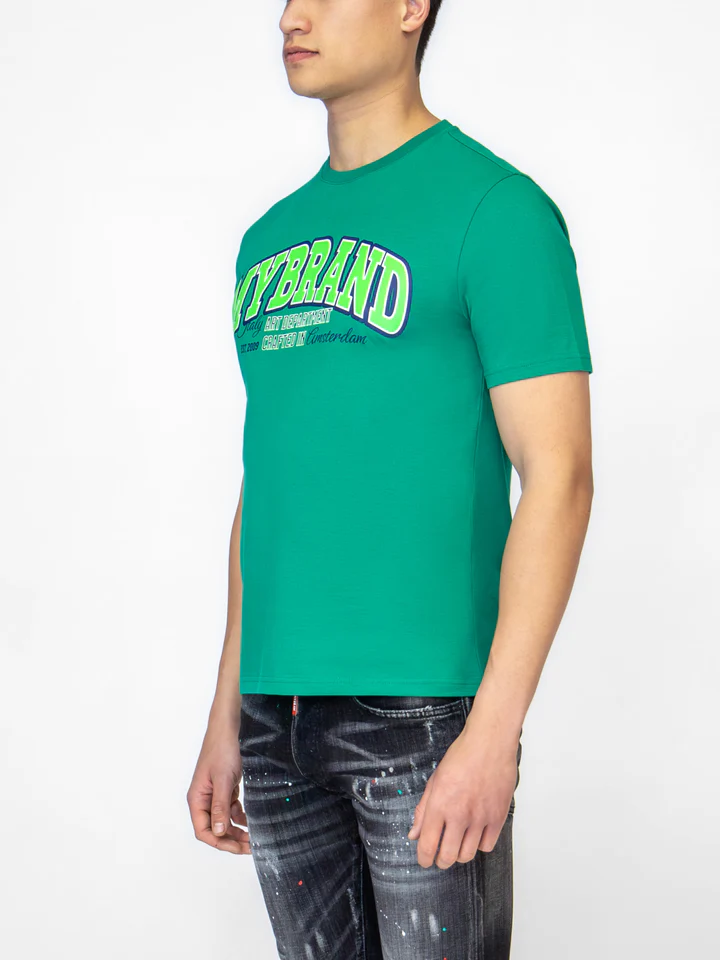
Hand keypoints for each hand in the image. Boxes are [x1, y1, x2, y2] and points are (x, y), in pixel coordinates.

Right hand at [187, 725, 250, 854]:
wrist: (229, 729)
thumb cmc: (222, 750)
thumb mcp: (223, 780)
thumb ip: (220, 806)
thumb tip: (218, 832)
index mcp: (196, 799)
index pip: (203, 831)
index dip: (220, 842)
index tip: (237, 848)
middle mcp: (203, 799)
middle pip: (215, 828)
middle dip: (231, 839)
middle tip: (250, 847)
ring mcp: (214, 794)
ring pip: (224, 820)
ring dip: (237, 830)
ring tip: (253, 837)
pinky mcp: (225, 788)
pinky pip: (230, 809)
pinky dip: (240, 816)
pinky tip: (250, 820)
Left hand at [407, 725, 517, 867]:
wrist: (489, 744)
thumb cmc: (462, 757)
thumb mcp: (434, 780)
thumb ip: (422, 810)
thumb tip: (414, 834)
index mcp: (439, 804)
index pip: (427, 845)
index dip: (424, 859)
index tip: (424, 860)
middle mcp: (459, 814)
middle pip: (448, 857)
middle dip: (441, 862)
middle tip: (440, 858)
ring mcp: (480, 817)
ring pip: (468, 854)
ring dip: (459, 854)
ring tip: (457, 845)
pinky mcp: (498, 817)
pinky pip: (487, 846)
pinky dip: (479, 845)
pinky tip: (475, 834)